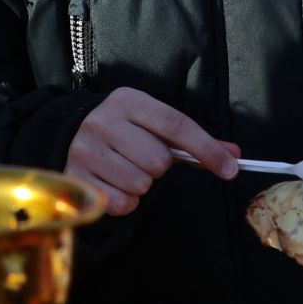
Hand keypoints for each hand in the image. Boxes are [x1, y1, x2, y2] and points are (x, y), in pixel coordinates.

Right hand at [65, 88, 239, 215]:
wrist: (69, 133)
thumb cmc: (123, 130)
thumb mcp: (153, 124)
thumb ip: (192, 141)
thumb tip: (233, 155)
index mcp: (127, 101)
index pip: (176, 125)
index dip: (207, 148)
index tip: (230, 169)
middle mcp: (103, 121)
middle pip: (159, 161)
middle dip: (158, 167)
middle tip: (144, 159)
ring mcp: (86, 149)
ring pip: (141, 184)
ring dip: (141, 184)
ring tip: (125, 169)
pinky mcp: (77, 177)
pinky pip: (121, 202)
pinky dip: (125, 200)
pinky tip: (113, 183)